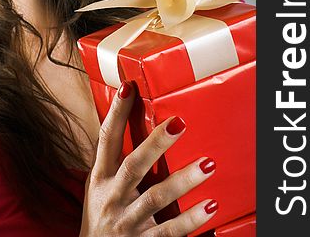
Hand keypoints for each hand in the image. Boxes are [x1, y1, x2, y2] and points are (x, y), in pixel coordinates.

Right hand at [79, 80, 217, 235]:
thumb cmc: (100, 215)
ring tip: (208, 163)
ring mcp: (127, 221)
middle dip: (156, 144)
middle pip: (134, 166)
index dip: (116, 114)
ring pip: (156, 198)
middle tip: (179, 123)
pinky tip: (211, 206)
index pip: (106, 139)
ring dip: (183, 180)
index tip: (128, 87)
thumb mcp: (98, 186)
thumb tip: (129, 119)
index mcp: (100, 178)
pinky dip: (191, 220)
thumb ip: (114, 160)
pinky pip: (169, 231)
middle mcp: (111, 197)